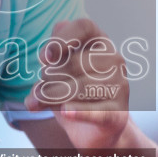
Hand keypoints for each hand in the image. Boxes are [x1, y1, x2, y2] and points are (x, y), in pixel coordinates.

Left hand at [24, 18, 129, 148]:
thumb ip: (50, 58)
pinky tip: (65, 111)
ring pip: (81, 87)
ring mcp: (119, 86)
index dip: (60, 40)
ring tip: (38, 102)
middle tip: (38, 90)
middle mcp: (114, 59)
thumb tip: (45, 59)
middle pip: (75, 62)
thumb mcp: (58, 69)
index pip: (84, 26)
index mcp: (100, 41)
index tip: (44, 59)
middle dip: (48, 78)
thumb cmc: (73, 89)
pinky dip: (79, 112)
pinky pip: (97, 111)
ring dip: (52, 96)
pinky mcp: (118, 113)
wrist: (94, 129)